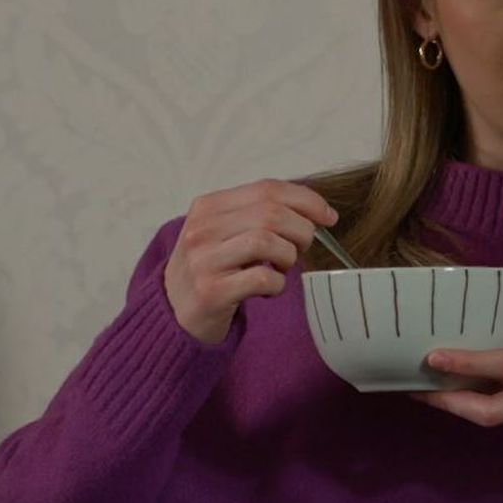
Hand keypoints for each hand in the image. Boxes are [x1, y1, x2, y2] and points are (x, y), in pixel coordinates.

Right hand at [164, 179, 336, 344]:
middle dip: (301, 231)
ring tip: (282, 269)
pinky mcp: (210, 292)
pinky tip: (269, 290)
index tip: (328, 216)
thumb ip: (261, 215)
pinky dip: (278, 285)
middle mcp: (201, 229)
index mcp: (208, 206)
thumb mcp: (226, 231)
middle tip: (302, 248)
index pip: (267, 189)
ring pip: (267, 242)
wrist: (174, 312)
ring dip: (288, 257)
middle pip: (271, 214)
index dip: (306, 200)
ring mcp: (203, 260)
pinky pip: (262, 279)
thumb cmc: (213, 268)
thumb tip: (318, 211)